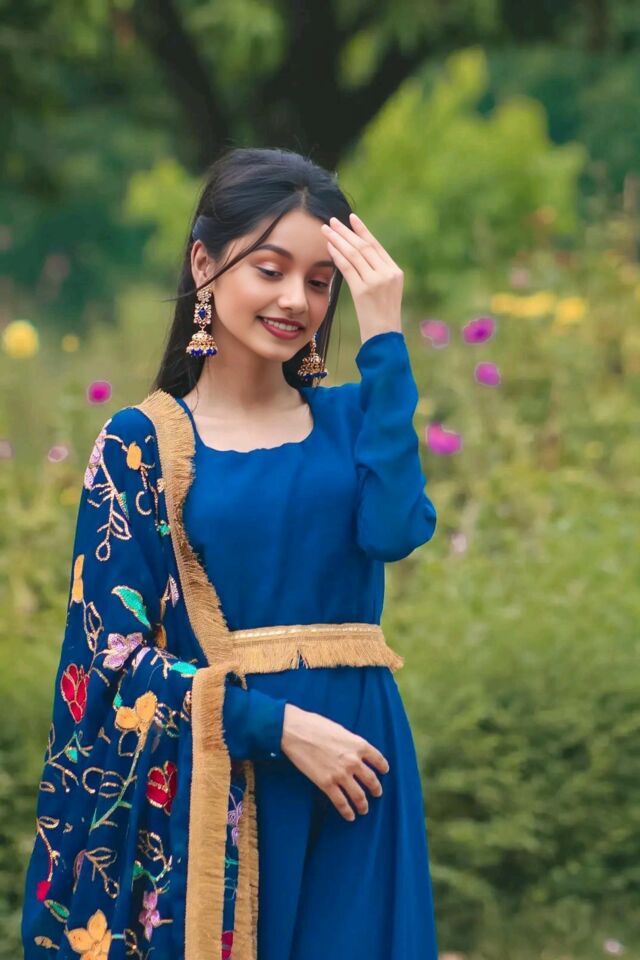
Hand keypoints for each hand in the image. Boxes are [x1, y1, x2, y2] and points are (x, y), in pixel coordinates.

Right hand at [280, 703, 389, 821]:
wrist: (295, 731)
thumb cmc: (315, 725)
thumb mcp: (340, 730)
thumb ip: (351, 743)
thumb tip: (354, 750)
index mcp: (359, 745)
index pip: (378, 759)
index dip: (383, 767)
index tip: (384, 772)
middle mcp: (353, 761)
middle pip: (371, 780)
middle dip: (376, 789)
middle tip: (377, 794)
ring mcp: (340, 774)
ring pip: (359, 795)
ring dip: (363, 805)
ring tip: (364, 809)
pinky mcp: (326, 784)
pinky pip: (341, 802)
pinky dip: (347, 811)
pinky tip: (350, 816)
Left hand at [320, 212, 403, 342]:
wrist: (384, 337)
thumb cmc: (382, 317)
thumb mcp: (386, 292)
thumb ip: (377, 273)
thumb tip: (359, 256)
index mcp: (395, 271)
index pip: (376, 246)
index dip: (362, 230)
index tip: (351, 218)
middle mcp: (387, 273)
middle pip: (364, 246)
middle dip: (346, 232)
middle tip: (332, 221)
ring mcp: (376, 282)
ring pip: (354, 254)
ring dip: (338, 240)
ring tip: (326, 230)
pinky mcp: (363, 291)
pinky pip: (348, 268)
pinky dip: (337, 256)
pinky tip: (329, 247)